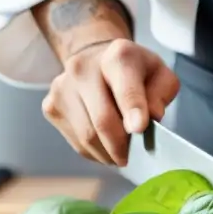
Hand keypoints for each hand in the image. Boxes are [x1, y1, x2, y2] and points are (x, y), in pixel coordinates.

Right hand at [41, 39, 179, 164]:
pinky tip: (104, 144)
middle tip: (132, 156)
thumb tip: (150, 117)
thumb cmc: (135, 74)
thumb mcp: (160, 76)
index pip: (125, 87)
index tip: (139, 129)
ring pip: (87, 137)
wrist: (96, 61)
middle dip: (121, 146)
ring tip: (120, 151)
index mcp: (118, 56)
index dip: (133, 109)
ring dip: (108, 153)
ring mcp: (62, 87)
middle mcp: (83, 68)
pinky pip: (76, 142)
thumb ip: (161, 94)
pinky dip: (95, 152)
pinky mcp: (51, 107)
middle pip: (102, 120)